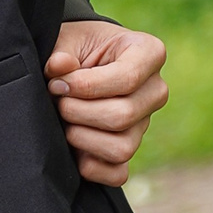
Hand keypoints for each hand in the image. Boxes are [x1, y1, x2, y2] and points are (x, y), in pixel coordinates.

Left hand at [48, 21, 169, 186]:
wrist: (74, 63)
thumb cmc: (75, 46)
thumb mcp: (66, 39)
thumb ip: (61, 53)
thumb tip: (59, 66)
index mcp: (148, 54)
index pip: (127, 79)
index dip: (85, 85)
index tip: (58, 82)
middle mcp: (155, 91)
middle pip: (122, 116)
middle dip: (77, 111)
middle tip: (57, 100)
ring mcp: (144, 123)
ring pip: (121, 148)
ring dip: (81, 137)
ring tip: (63, 121)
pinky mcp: (128, 148)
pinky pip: (117, 173)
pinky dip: (91, 167)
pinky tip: (72, 148)